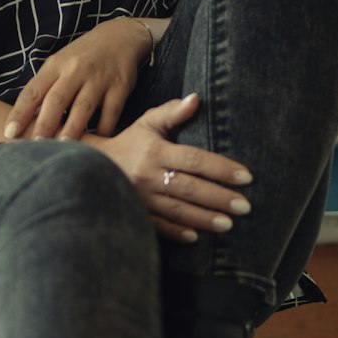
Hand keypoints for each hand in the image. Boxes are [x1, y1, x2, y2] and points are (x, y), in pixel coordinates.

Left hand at [3, 18, 151, 142]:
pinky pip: (111, 111)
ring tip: (63, 148)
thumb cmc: (81, 57)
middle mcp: (75, 70)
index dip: (20, 112)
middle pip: (57, 100)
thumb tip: (26, 121)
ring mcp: (98, 78)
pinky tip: (98, 142)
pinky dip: (104, 128)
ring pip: (83, 106)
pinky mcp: (119, 87)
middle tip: (35, 146)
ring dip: (72, 128)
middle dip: (45, 124)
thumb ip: (45, 88)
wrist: (119, 37)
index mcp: (55, 65)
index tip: (9, 133)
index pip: (33, 91)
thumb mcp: (59, 64)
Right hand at [84, 92, 252, 242]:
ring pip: (177, 210)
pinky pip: (157, 226)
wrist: (91, 164)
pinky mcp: (135, 213)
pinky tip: (195, 237)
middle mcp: (148, 175)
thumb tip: (196, 99)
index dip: (221, 168)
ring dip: (204, 218)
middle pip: (189, 187)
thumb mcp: (147, 123)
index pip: (194, 159)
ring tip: (229, 224)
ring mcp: (141, 197)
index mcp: (155, 151)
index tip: (245, 176)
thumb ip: (172, 112)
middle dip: (219, 197)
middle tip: (245, 206)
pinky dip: (176, 233)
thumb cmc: (128, 143)